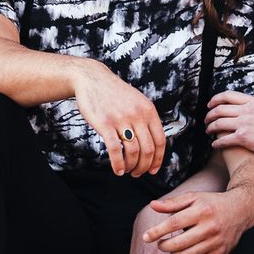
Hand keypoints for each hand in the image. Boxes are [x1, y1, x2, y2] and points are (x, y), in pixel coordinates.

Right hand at [72, 59, 165, 176]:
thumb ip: (146, 119)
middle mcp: (138, 115)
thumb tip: (154, 144)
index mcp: (149, 110)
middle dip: (144, 166)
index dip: (158, 159)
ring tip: (127, 171)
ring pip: (133, 151)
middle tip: (138, 174)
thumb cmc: (115, 94)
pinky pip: (115, 149)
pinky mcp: (105, 123)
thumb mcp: (137, 102)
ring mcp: (121, 119)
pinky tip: (117, 170)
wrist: (93, 79)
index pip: (160, 141)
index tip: (153, 170)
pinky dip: (118, 164)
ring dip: (131, 166)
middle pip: (148, 149)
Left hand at [143, 190, 249, 253]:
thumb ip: (172, 203)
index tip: (146, 237)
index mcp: (201, 210)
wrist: (240, 210)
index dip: (157, 231)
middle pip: (178, 243)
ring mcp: (217, 241)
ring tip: (174, 247)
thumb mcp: (193, 197)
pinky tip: (187, 252)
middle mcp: (210, 226)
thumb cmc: (211, 203)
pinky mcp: (221, 253)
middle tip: (160, 244)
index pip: (174, 223)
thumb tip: (152, 205)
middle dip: (164, 246)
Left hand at [205, 74, 253, 158]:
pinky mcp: (244, 138)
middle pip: (220, 109)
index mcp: (252, 102)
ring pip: (219, 123)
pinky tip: (215, 144)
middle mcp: (246, 111)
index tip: (210, 105)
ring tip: (208, 130)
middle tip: (206, 119)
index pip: (228, 96)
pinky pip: (224, 139)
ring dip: (210, 127)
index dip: (215, 99)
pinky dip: (217, 142)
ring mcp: (244, 124)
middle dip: (209, 114)